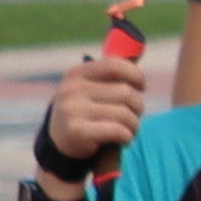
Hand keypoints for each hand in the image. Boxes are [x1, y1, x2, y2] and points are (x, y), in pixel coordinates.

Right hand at [36, 11, 150, 182]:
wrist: (59, 146)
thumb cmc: (85, 113)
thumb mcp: (90, 90)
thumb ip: (109, 76)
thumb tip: (136, 55)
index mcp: (77, 74)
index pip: (116, 65)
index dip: (136, 76)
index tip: (141, 87)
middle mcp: (72, 89)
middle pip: (127, 93)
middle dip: (138, 107)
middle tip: (133, 117)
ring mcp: (72, 109)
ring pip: (126, 114)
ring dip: (134, 126)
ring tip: (127, 130)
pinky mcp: (77, 131)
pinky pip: (119, 131)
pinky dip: (127, 137)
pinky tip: (121, 139)